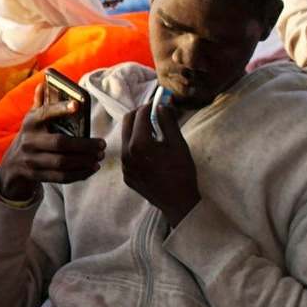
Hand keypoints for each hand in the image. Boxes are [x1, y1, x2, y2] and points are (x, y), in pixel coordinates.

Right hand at [0, 85, 105, 200]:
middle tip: (102, 145)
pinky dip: (79, 174)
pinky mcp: (36, 175)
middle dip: (84, 145)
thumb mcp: (32, 119)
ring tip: (99, 157)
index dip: (61, 109)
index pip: (45, 113)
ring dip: (84, 161)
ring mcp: (31, 160)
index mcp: (31, 122)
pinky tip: (91, 169)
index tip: (78, 105)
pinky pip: (60, 177)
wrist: (12, 165)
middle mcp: (29, 141)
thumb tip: (44, 83)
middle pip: (60, 143)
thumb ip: (40, 103)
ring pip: (62, 162)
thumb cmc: (31, 136)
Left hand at [120, 97, 200, 229]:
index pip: (139, 115)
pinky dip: (136, 146)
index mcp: (140, 144)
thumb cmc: (182, 172)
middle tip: (153, 114)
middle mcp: (126, 154)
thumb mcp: (179, 144)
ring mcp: (125, 166)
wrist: (178, 202)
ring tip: (154, 133)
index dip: (149, 106)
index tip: (158, 104)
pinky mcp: (126, 175)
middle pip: (127, 123)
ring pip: (125, 138)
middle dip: (139, 114)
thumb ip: (168, 122)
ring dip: (137, 130)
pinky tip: (151, 152)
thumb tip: (162, 106)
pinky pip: (127, 154)